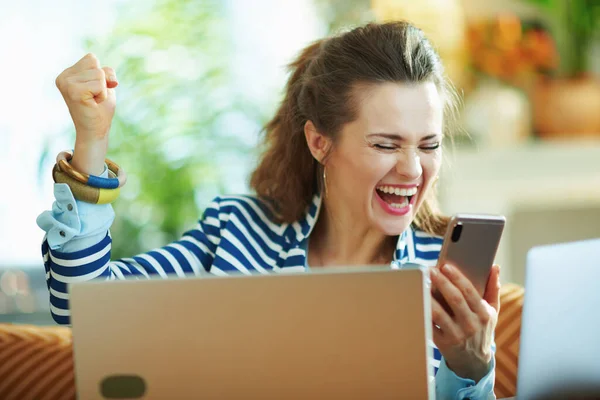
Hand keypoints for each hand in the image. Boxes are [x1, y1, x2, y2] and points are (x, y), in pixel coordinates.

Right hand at [55, 53, 117, 174]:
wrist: (95, 131)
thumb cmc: (99, 108)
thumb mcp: (105, 84)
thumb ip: (106, 72)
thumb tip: (111, 79)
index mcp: (67, 74)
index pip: (91, 58)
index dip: (101, 74)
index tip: (94, 90)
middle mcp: (63, 77)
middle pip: (95, 64)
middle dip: (102, 82)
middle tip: (94, 97)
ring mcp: (66, 84)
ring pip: (99, 74)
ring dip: (102, 89)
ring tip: (93, 101)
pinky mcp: (73, 91)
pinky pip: (100, 84)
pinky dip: (102, 94)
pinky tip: (93, 104)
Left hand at [430, 263, 500, 381]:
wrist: (474, 362)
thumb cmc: (481, 330)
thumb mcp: (492, 312)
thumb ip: (493, 289)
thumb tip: (495, 267)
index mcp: (483, 314)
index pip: (470, 292)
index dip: (457, 278)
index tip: (446, 266)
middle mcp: (471, 325)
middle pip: (454, 299)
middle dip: (441, 283)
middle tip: (430, 270)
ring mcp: (457, 335)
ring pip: (439, 313)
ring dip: (428, 298)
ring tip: (420, 284)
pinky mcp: (443, 343)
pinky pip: (430, 326)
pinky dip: (423, 313)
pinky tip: (416, 301)